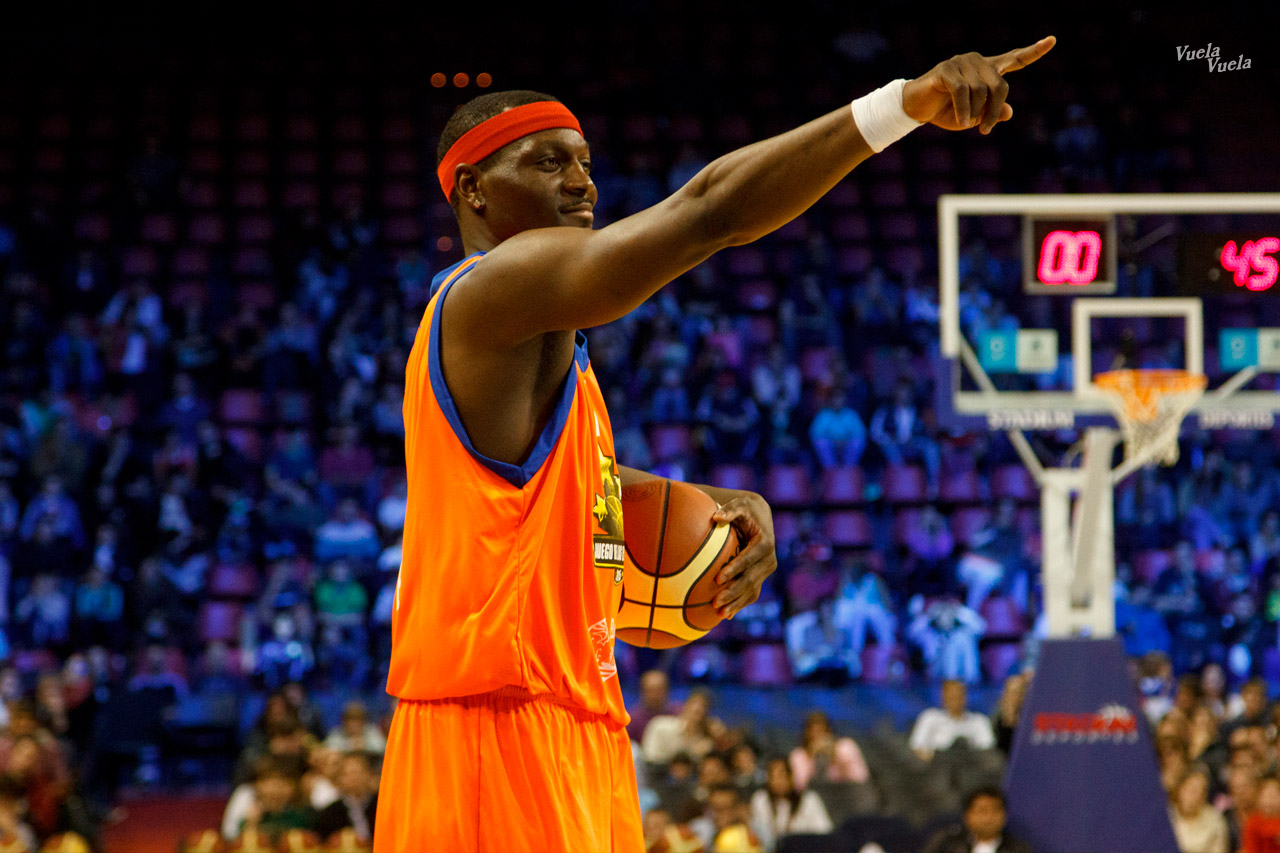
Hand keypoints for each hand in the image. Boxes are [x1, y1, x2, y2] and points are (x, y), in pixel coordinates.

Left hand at [710, 492, 777, 618]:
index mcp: (765, 543)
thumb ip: (729, 510)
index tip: (718, 578)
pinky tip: (726, 615)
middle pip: (751, 579)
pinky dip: (740, 604)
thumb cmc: (745, 510)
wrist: (760, 517)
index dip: (735, 568)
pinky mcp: (761, 578)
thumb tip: (716, 518)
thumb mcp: (739, 505)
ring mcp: (766, 571)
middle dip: (733, 591)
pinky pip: (752, 594)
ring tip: (719, 613)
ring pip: (752, 590)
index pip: (749, 558)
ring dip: (736, 603)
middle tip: (715, 602)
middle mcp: (769, 560)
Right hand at [903, 36, 1055, 133]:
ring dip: (976, 113)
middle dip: (994, 110)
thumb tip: (1008, 112)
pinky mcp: (946, 69)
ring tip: (967, 124)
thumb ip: (992, 113)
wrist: (916, 109)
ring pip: (981, 89)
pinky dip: (964, 109)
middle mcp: (977, 62)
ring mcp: (962, 62)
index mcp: (987, 70)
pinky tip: (962, 122)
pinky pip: (963, 90)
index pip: (1014, 59)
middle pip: (1000, 85)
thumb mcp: (974, 117)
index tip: (1052, 40)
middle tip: (985, 130)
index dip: (1034, 52)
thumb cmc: (946, 112)